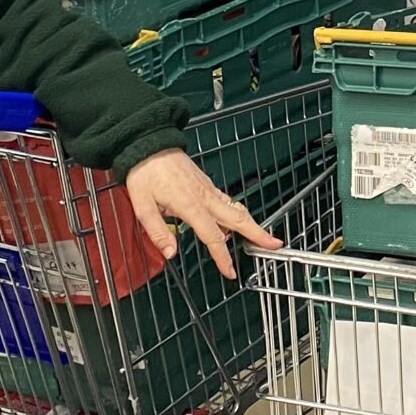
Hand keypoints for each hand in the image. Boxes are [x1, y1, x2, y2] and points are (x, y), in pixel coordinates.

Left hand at [124, 148, 280, 278]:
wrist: (150, 143)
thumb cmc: (145, 172)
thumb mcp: (142, 205)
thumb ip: (157, 231)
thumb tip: (170, 253)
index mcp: (190, 205)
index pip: (212, 236)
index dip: (222, 257)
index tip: (229, 271)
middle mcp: (204, 196)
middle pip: (238, 219)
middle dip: (258, 233)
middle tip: (273, 245)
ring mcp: (208, 188)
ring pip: (236, 209)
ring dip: (251, 223)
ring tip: (263, 236)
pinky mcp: (206, 183)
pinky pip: (227, 200)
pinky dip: (238, 212)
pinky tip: (237, 220)